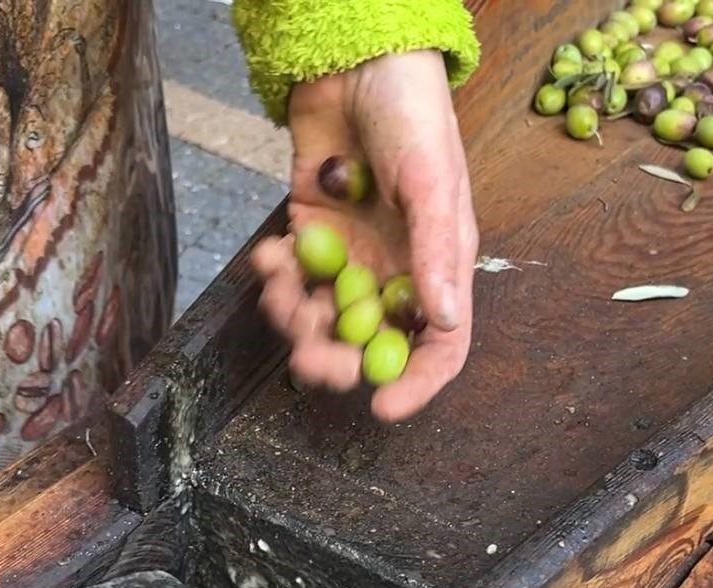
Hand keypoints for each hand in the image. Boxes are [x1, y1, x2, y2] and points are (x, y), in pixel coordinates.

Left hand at [250, 50, 477, 422]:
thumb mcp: (433, 180)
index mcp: (439, 265)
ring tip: (281, 287)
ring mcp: (349, 254)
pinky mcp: (309, 235)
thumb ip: (437, 252)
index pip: (440, 343)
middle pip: (372, 342)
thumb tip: (441, 320)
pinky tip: (270, 253)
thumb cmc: (412, 112)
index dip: (418, 382)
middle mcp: (396, 269)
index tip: (384, 407)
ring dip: (297, 318)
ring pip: (323, 317)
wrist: (356, 56)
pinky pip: (291, 277)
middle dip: (339, 358)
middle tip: (310, 361)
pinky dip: (276, 277)